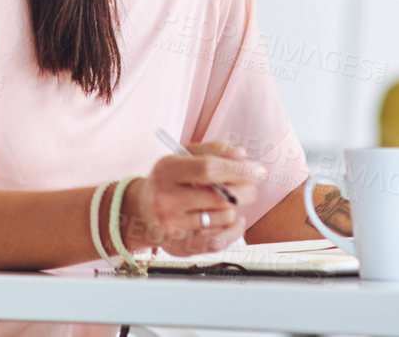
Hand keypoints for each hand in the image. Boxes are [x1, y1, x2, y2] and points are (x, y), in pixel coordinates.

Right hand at [123, 141, 267, 256]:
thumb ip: (211, 151)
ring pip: (223, 217)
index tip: (259, 171)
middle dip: (245, 191)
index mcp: (166, 170)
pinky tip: (233, 220)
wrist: (139, 211)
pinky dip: (233, 230)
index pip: (209, 169)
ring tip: (227, 203)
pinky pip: (220, 241)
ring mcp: (171, 225)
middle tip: (250, 187)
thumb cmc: (168, 181)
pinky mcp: (179, 246)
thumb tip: (241, 154)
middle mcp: (165, 199)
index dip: (239, 169)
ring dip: (234, 209)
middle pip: (220, 196)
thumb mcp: (182, 158)